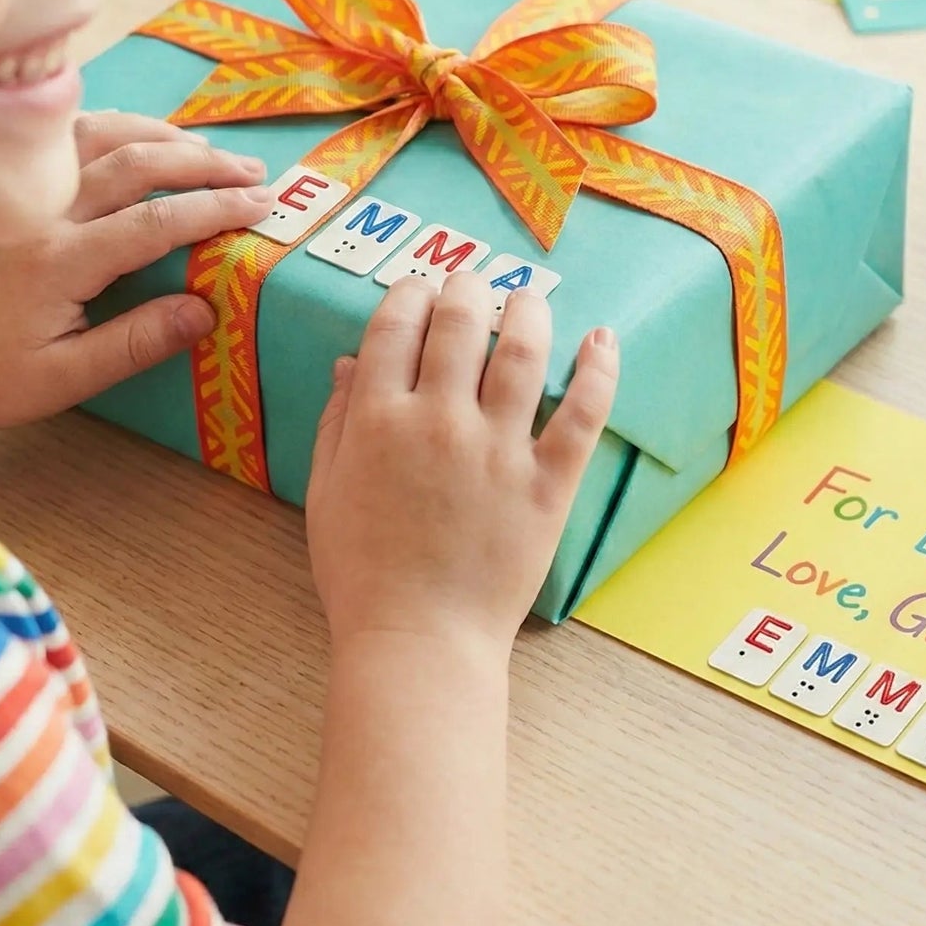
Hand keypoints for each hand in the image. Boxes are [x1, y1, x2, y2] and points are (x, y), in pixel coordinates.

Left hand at [0, 111, 274, 435]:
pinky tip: (147, 137)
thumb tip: (205, 309)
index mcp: (58, 262)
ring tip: (214, 152)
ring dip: (165, 137)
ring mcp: (26, 195)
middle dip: (204, 164)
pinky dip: (118, 127)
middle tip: (255, 174)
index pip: (154, 221)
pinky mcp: (15, 190)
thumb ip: (136, 344)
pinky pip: (72, 138)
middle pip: (136, 164)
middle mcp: (42, 216)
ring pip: (103, 137)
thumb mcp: (66, 380)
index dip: (215, 208)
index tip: (262, 205)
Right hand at [305, 271, 619, 653]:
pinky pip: (582, 413)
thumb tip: (352, 359)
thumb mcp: (324, 491)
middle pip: (461, 322)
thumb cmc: (361, 572)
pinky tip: (601, 339)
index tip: (420, 289)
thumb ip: (336, 420)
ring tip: (528, 300)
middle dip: (468, 288)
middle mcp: (439, 421)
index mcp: (378, 419)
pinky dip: (597, 371)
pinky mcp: (548, 483)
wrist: (417, 640)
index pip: (397, 324)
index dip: (410, 292)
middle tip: (474, 285)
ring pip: (523, 352)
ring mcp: (498, 451)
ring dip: (528, 311)